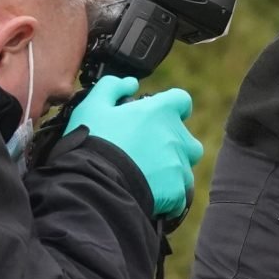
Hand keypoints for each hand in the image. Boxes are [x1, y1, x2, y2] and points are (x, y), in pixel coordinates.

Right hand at [66, 76, 204, 216]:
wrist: (94, 184)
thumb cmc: (93, 142)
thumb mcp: (93, 105)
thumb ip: (112, 87)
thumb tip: (130, 84)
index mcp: (161, 112)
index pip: (181, 101)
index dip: (170, 107)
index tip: (158, 117)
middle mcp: (176, 137)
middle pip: (185, 139)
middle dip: (170, 144)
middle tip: (144, 153)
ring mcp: (179, 165)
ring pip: (183, 167)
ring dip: (168, 170)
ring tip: (142, 176)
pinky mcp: (177, 191)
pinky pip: (178, 192)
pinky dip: (166, 194)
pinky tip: (145, 193)